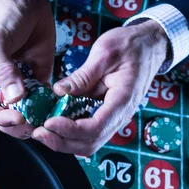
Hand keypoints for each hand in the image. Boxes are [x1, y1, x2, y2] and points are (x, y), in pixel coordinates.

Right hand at [0, 0, 54, 139]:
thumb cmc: (4, 16)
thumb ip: (4, 70)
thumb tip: (14, 98)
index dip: (0, 118)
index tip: (19, 118)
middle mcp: (2, 84)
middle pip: (7, 115)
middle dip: (19, 125)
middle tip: (35, 126)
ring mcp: (22, 82)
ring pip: (27, 111)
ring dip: (37, 118)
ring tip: (48, 121)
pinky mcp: (41, 76)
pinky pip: (45, 97)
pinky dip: (51, 104)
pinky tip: (59, 106)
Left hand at [32, 20, 168, 154]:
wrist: (150, 45)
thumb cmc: (131, 45)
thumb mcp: (105, 53)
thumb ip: (82, 76)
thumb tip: (59, 91)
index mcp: (122, 100)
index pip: (96, 127)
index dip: (70, 130)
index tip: (49, 122)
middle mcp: (120, 115)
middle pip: (91, 143)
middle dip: (62, 142)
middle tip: (38, 132)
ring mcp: (114, 117)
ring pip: (89, 142)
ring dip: (64, 141)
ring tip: (41, 131)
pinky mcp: (106, 114)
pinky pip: (88, 132)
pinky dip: (69, 133)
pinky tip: (53, 124)